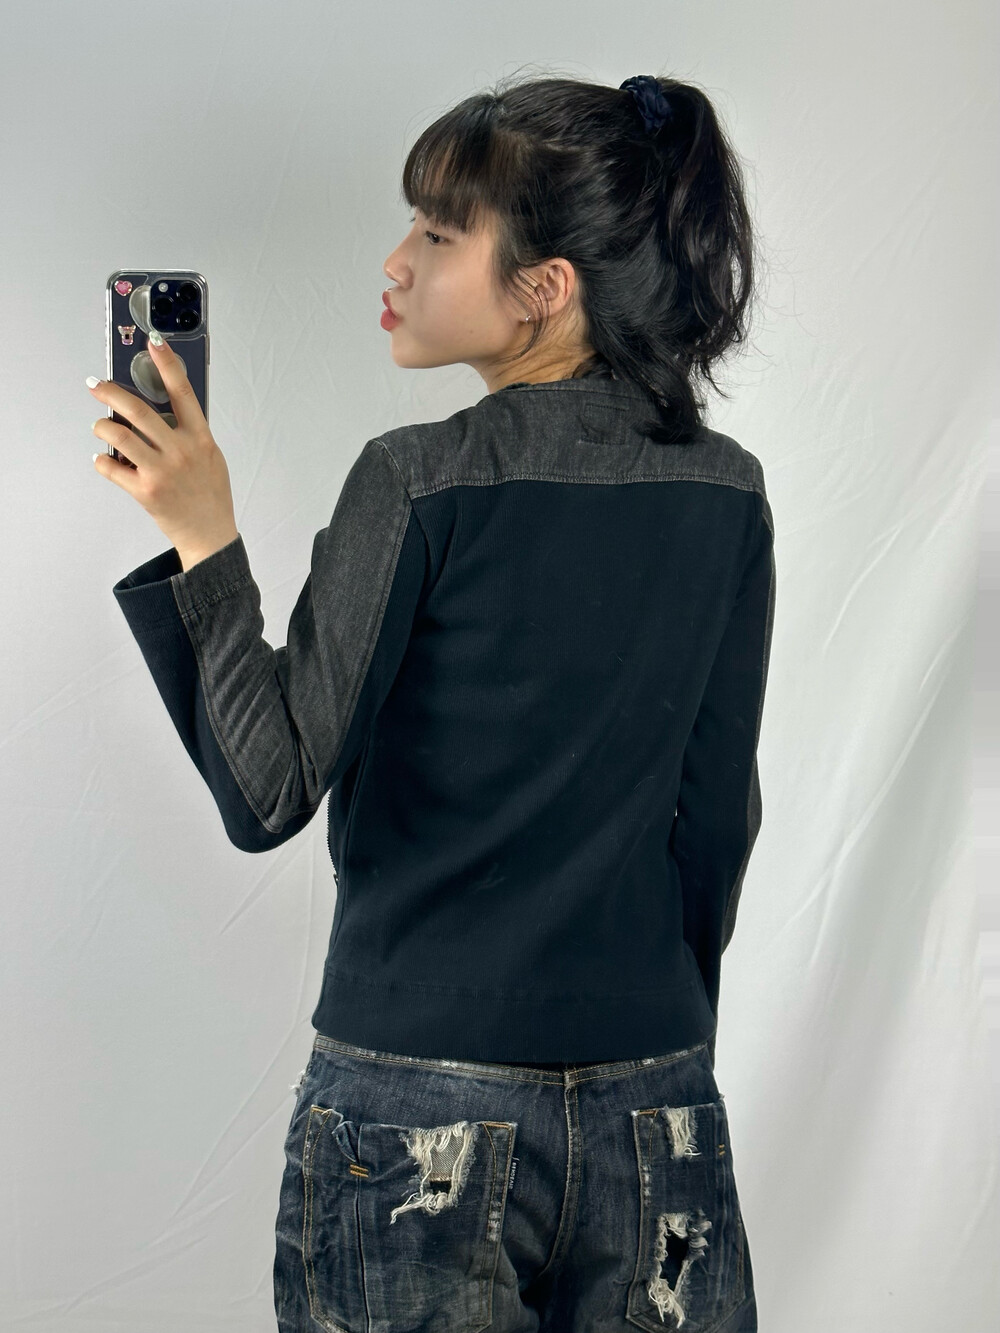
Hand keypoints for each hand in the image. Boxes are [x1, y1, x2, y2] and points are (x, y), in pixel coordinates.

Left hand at [89, 334, 238, 569]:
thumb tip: (163, 409)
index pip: (183, 392)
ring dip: (102, 426)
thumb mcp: (211, 457)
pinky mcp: (144, 491)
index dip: (167, 364)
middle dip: (110, 392)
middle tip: (95, 385)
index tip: (153, 343)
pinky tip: (103, 460)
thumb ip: (190, 433)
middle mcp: (180, 451)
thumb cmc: (211, 495)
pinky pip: (111, 467)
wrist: (209, 534)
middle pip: (138, 410)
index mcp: (200, 438)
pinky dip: (102, 461)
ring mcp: (161, 471)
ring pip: (118, 435)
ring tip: (100, 426)